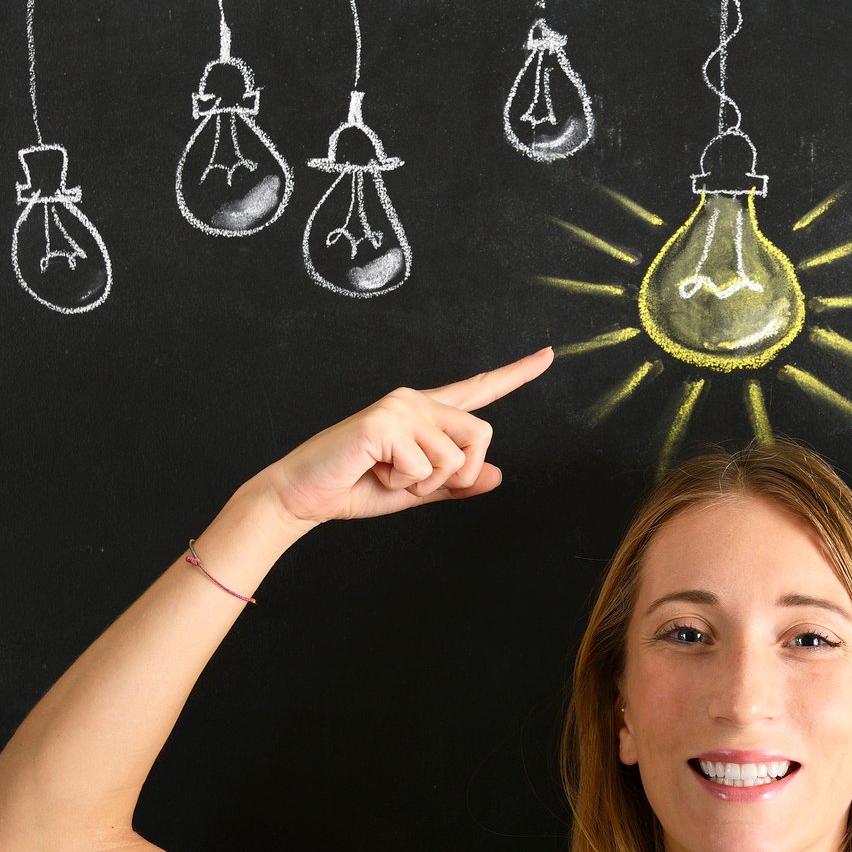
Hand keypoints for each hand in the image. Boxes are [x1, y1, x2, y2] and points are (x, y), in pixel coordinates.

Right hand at [263, 347, 553, 525]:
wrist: (303, 496)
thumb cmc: (355, 487)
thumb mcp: (415, 491)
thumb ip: (454, 485)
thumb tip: (498, 476)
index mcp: (425, 412)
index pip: (478, 389)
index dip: (516, 374)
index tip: (548, 355)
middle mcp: (415, 400)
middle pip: (481, 435)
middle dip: (457, 475)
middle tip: (413, 481)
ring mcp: (399, 407)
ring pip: (454, 458)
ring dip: (423, 483)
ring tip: (386, 472)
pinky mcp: (383, 422)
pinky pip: (424, 467)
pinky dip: (402, 483)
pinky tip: (373, 469)